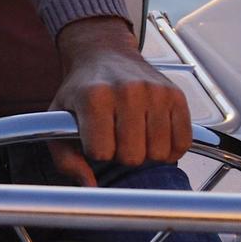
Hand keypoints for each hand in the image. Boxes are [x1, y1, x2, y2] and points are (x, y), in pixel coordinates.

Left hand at [50, 17, 192, 170]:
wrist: (104, 54)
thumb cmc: (81, 92)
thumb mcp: (58, 119)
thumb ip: (65, 158)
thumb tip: (89, 187)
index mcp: (94, 96)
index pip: (101, 152)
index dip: (96, 152)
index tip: (94, 139)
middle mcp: (128, 91)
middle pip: (133, 156)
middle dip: (122, 155)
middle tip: (116, 138)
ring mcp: (155, 92)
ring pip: (159, 153)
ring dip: (146, 153)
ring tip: (134, 136)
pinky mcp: (177, 96)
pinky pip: (182, 143)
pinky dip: (170, 148)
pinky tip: (154, 137)